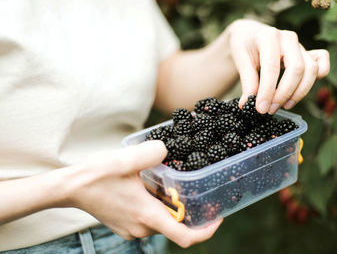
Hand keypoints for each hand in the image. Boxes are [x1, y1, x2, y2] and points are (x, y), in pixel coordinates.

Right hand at [68, 140, 221, 247]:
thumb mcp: (127, 159)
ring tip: (171, 185)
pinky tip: (152, 188)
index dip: (207, 231)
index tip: (217, 217)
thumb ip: (153, 152)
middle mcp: (142, 227)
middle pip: (176, 226)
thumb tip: (167, 149)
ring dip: (170, 206)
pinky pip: (149, 219)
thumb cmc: (96, 176)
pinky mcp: (126, 225)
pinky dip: (157, 207)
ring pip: (162, 221)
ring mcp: (133, 229)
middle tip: (195, 190)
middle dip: (188, 211)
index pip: (185, 237)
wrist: (70, 187)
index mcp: (147, 215)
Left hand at [228, 19, 329, 113]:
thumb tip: (248, 104)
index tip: (261, 108)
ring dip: (299, 92)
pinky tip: (299, 91)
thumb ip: (247, 81)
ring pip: (311, 70)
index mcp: (269, 36)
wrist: (250, 34)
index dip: (267, 91)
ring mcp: (300, 45)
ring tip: (283, 105)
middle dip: (284, 94)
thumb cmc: (244, 46)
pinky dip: (316, 79)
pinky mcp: (308, 52)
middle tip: (270, 109)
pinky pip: (322, 63)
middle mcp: (288, 39)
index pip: (272, 67)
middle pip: (297, 69)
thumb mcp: (240, 60)